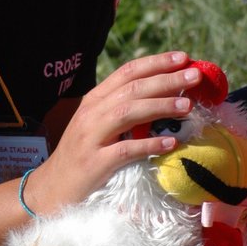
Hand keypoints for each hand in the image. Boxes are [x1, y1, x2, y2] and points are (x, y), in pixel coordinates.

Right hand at [24, 51, 202, 213]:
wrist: (52, 187)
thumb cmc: (81, 155)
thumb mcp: (97, 125)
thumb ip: (122, 109)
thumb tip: (161, 96)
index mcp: (95, 100)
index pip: (127, 73)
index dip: (156, 63)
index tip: (182, 58)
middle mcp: (92, 113)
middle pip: (132, 89)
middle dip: (166, 79)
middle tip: (195, 75)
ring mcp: (92, 137)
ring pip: (128, 113)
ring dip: (160, 106)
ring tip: (187, 105)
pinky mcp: (95, 163)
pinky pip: (126, 150)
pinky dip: (149, 144)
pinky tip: (170, 143)